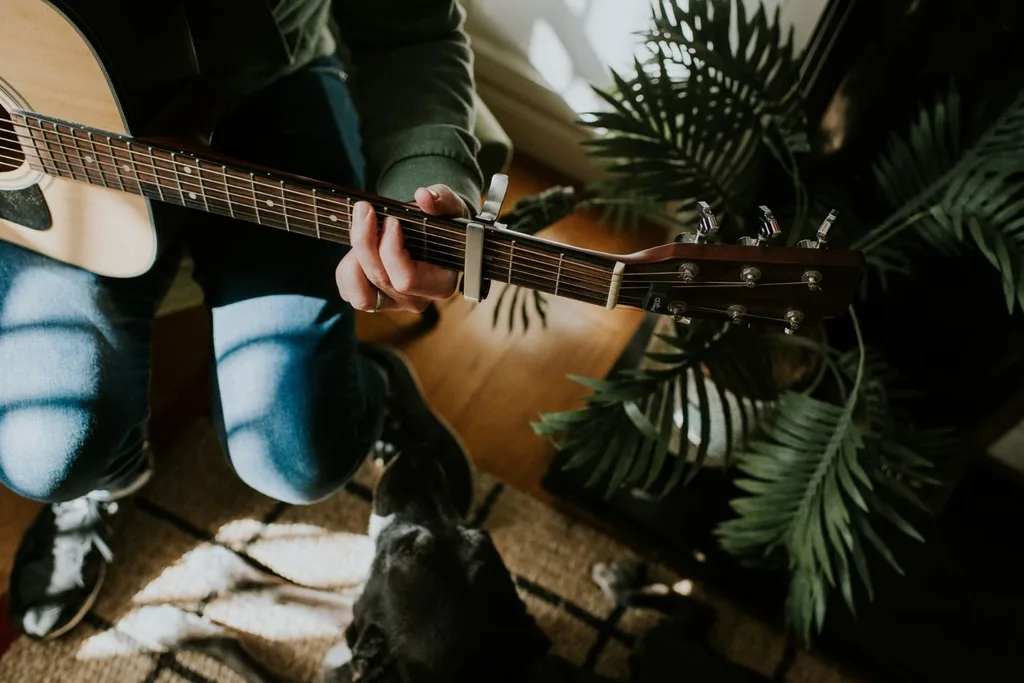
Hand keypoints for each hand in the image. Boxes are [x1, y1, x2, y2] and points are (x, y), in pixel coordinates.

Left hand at [336, 184, 470, 312]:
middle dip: (366, 242)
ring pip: (361, 295)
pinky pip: (348, 292)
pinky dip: (345, 270)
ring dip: (353, 260)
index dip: (392, 249)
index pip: (407, 278)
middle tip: (365, 211)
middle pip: (381, 279)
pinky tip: (356, 248)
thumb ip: (441, 200)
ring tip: (360, 231)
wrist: (429, 233)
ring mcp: (394, 303)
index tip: (392, 220)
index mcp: (440, 283)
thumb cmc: (441, 223)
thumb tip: (424, 197)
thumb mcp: (448, 207)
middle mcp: (417, 300)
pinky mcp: (373, 300)